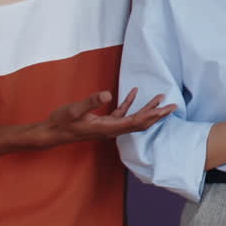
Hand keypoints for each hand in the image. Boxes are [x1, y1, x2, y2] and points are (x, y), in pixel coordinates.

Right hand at [43, 88, 175, 145]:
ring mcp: (108, 127)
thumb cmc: (61, 122)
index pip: (136, 122)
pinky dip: (130, 104)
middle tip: (173, 106)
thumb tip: (108, 93)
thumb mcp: (74, 110)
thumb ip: (91, 102)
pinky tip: (133, 92)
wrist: (52, 132)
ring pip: (134, 119)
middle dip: (158, 115)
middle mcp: (112, 130)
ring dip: (148, 109)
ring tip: (161, 98)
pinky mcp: (104, 122)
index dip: (152, 116)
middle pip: (141, 123)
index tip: (166, 109)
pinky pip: (122, 114)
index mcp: (108, 128)